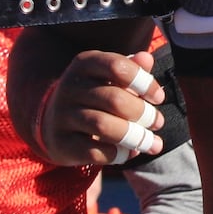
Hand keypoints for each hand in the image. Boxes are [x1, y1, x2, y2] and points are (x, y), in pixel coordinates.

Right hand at [35, 50, 163, 165]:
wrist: (54, 124)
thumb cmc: (93, 96)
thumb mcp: (109, 77)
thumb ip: (130, 68)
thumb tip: (148, 59)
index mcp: (84, 64)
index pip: (117, 66)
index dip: (143, 82)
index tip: (158, 97)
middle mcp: (69, 87)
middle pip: (114, 99)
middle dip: (142, 113)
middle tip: (158, 122)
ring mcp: (62, 116)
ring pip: (103, 126)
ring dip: (135, 136)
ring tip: (152, 143)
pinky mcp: (61, 143)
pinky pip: (94, 151)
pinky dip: (118, 154)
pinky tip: (129, 153)